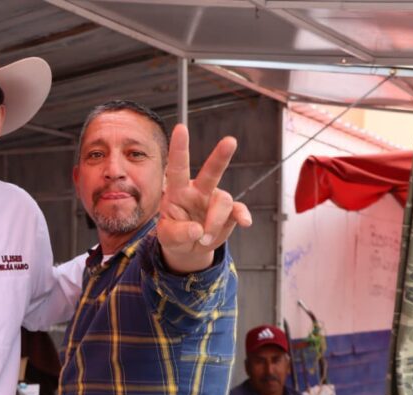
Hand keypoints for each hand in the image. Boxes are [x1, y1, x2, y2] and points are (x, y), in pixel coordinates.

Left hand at [157, 124, 251, 273]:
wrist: (188, 249)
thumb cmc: (174, 237)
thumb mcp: (167, 238)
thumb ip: (178, 233)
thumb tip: (197, 230)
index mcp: (178, 191)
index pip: (177, 167)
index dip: (179, 149)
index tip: (180, 128)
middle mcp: (199, 191)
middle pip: (211, 171)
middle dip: (220, 156)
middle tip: (230, 141)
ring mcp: (215, 200)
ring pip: (223, 201)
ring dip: (215, 222)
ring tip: (204, 240)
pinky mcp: (229, 213)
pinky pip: (238, 211)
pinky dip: (242, 216)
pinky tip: (245, 223)